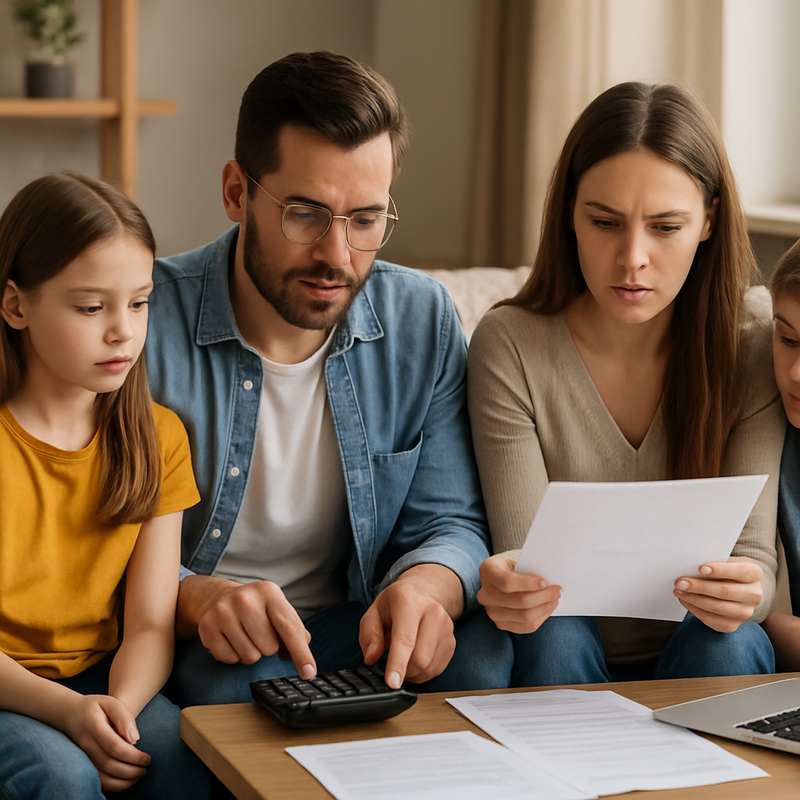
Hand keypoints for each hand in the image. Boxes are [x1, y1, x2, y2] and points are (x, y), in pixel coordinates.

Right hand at [62, 694, 149, 792]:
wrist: (70, 715)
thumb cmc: (96, 707)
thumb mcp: (111, 702)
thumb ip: (124, 717)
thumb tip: (135, 739)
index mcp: (93, 726)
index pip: (115, 747)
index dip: (133, 756)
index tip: (147, 759)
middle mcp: (85, 745)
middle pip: (109, 764)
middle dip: (131, 771)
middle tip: (146, 768)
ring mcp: (81, 757)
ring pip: (101, 777)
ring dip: (123, 781)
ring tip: (139, 775)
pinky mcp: (81, 765)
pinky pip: (96, 781)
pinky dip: (112, 786)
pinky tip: (126, 782)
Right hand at [188, 576, 315, 677]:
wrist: (218, 597)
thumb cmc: (256, 608)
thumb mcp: (278, 609)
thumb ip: (295, 631)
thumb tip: (305, 660)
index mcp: (268, 592)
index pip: (289, 628)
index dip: (301, 653)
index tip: (309, 672)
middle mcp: (245, 599)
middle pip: (269, 647)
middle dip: (269, 647)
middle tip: (260, 633)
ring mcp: (223, 612)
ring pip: (250, 656)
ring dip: (252, 652)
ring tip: (246, 635)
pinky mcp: (207, 627)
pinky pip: (230, 659)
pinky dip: (234, 655)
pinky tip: (231, 639)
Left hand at [359, 565, 460, 687]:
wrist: (422, 592)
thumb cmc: (396, 604)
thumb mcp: (373, 612)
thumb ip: (369, 635)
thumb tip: (371, 657)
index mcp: (409, 602)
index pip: (405, 639)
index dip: (397, 664)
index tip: (392, 683)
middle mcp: (433, 612)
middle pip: (420, 658)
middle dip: (403, 670)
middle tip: (392, 663)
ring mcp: (446, 627)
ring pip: (429, 667)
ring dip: (412, 673)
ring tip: (403, 658)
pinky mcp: (451, 641)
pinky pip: (437, 669)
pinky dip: (422, 672)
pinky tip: (415, 658)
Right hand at [477, 554, 561, 633]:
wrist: (505, 576)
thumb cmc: (516, 565)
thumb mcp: (519, 559)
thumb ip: (531, 566)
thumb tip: (552, 577)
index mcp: (488, 570)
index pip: (507, 582)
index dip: (528, 584)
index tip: (546, 582)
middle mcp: (485, 593)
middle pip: (519, 601)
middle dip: (543, 596)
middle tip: (558, 590)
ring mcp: (491, 611)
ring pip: (524, 616)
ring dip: (544, 608)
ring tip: (555, 599)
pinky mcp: (500, 624)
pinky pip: (525, 627)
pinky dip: (540, 618)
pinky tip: (547, 608)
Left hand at [673, 556, 762, 632]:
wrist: (740, 589)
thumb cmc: (728, 571)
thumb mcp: (727, 561)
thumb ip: (714, 562)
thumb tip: (690, 564)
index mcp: (754, 574)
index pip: (740, 572)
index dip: (720, 570)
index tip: (700, 568)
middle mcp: (754, 595)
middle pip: (725, 591)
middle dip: (699, 586)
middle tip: (680, 582)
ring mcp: (745, 613)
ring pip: (715, 607)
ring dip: (693, 598)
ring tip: (678, 590)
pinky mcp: (732, 625)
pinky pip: (711, 620)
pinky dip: (694, 609)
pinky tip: (684, 600)